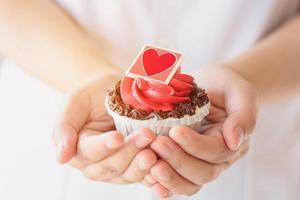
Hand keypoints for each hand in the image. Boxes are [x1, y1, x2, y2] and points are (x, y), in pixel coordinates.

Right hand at [53, 74, 157, 183]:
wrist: (111, 91)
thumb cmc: (92, 94)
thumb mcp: (74, 103)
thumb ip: (64, 129)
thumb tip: (61, 158)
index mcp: (78, 149)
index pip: (90, 152)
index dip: (104, 147)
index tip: (117, 136)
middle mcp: (96, 162)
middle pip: (110, 167)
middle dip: (129, 153)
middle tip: (146, 135)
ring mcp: (117, 166)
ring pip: (127, 175)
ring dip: (142, 166)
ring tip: (154, 152)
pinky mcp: (134, 164)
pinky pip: (143, 176)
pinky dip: (152, 177)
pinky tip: (162, 172)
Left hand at [143, 66, 257, 197]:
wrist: (210, 85)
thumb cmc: (225, 86)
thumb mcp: (240, 93)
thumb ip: (243, 115)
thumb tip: (234, 140)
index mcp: (231, 142)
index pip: (216, 152)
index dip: (196, 145)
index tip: (176, 131)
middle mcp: (216, 159)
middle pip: (201, 173)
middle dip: (178, 161)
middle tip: (157, 144)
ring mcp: (198, 162)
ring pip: (188, 183)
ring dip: (168, 177)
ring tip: (149, 163)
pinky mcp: (182, 161)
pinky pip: (174, 180)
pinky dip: (161, 183)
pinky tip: (148, 177)